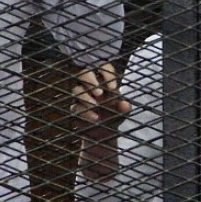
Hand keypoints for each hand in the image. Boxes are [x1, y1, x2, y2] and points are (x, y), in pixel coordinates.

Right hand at [72, 63, 130, 181]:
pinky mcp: (75, 108)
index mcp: (104, 81)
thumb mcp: (123, 113)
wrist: (104, 133)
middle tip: (99, 93)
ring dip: (85, 96)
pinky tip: (94, 118)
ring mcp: (81, 95)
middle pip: (84, 73)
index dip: (107, 74)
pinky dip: (85, 112)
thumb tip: (125, 104)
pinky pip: (75, 106)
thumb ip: (125, 107)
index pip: (103, 68)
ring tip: (95, 105)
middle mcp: (90, 85)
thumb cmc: (114, 116)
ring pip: (76, 89)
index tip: (113, 87)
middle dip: (90, 81)